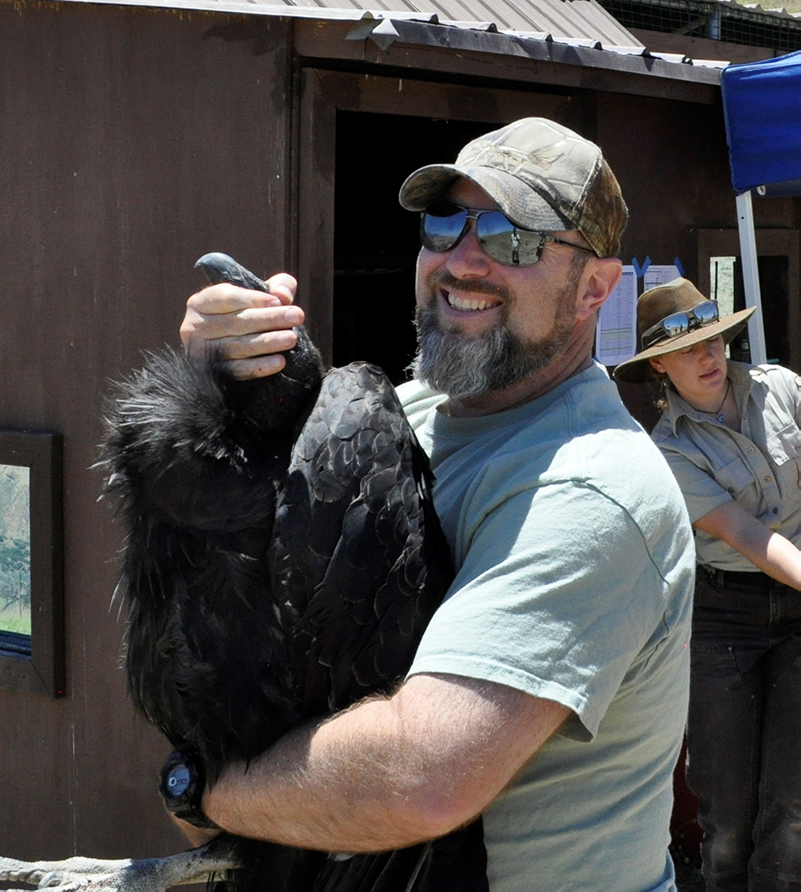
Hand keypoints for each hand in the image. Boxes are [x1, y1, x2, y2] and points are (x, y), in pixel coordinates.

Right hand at [179, 273, 303, 379]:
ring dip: (267, 342)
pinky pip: (238, 371)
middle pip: (235, 322)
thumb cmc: (248, 316)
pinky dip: (260, 366)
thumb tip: (283, 294)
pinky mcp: (212, 375)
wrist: (230, 353)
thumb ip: (276, 286)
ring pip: (237, 347)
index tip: (278, 301)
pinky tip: (280, 361)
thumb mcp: (260, 296)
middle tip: (296, 316)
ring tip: (291, 338)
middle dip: (269, 319)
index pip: (226, 298)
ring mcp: (201, 353)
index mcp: (201, 302)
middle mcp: (195, 327)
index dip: (252, 299)